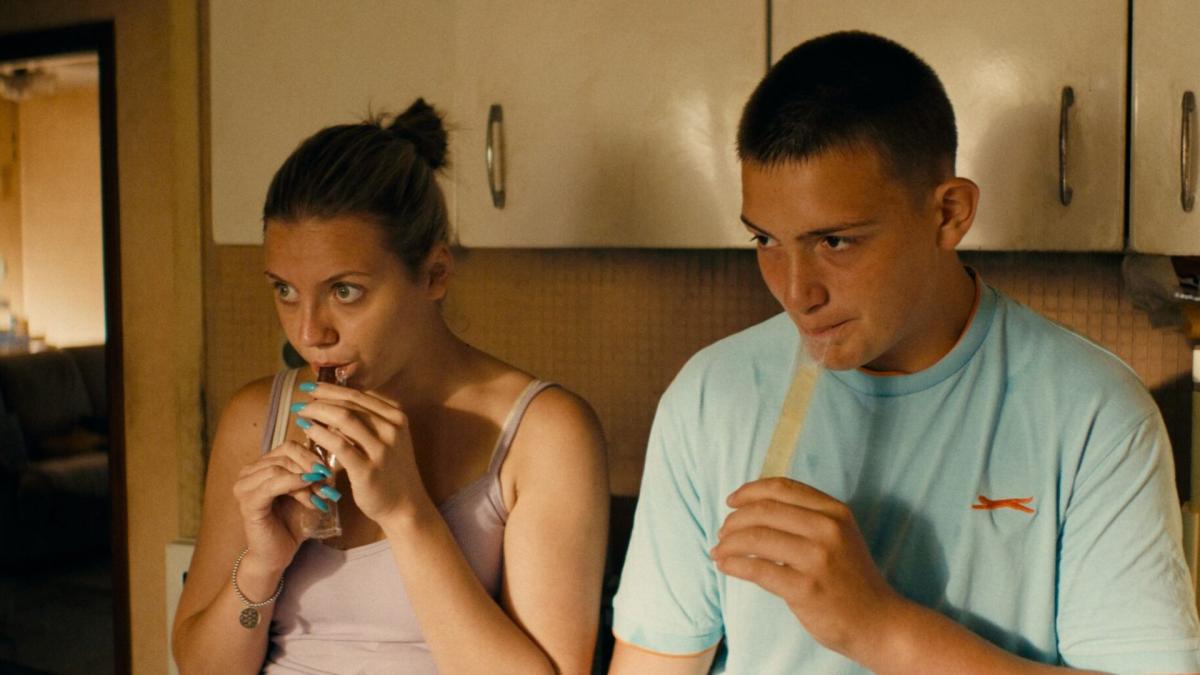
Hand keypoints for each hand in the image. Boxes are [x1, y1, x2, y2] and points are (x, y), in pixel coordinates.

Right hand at [232, 440, 328, 571]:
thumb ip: (312, 474)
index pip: (289, 447)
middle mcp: (248, 473)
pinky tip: (309, 493)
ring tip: (319, 496)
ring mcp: (244, 487)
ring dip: (305, 480)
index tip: (328, 471)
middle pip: (285, 455)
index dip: (312, 456)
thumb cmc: (291, 523)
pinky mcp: (248, 503)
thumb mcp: (306, 492)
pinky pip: (272, 484)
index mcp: (261, 466)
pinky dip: (294, 484)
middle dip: (311, 468)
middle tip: (327, 484)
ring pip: (280, 467)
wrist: (277, 554)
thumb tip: (327, 459)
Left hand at [294, 383, 433, 525]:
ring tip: (300, 412)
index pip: (359, 395)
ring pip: (344, 419)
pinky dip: (320, 434)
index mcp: (396, 417)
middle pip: (350, 403)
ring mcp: (382, 449)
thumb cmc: (391, 472)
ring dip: (317, 412)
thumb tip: (333, 404)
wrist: (405, 506)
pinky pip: (339, 445)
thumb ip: (368, 422)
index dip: (332, 388)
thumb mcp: (388, 440)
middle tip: (301, 399)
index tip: (312, 386)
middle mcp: (392, 429)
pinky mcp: (368, 469)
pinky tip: (307, 430)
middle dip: (321, 398)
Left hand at [710, 477, 905, 659]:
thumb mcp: (839, 536)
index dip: (750, 491)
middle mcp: (828, 529)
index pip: (782, 488)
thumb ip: (806, 517)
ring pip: (756, 537)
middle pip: (764, 510)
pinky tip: (726, 566)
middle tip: (722, 533)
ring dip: (729, 543)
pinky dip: (734, 565)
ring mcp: (818, 558)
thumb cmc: (850, 579)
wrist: (879, 622)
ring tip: (719, 551)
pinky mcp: (806, 588)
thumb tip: (751, 508)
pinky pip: (758, 570)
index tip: (731, 501)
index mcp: (835, 511)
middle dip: (734, 520)